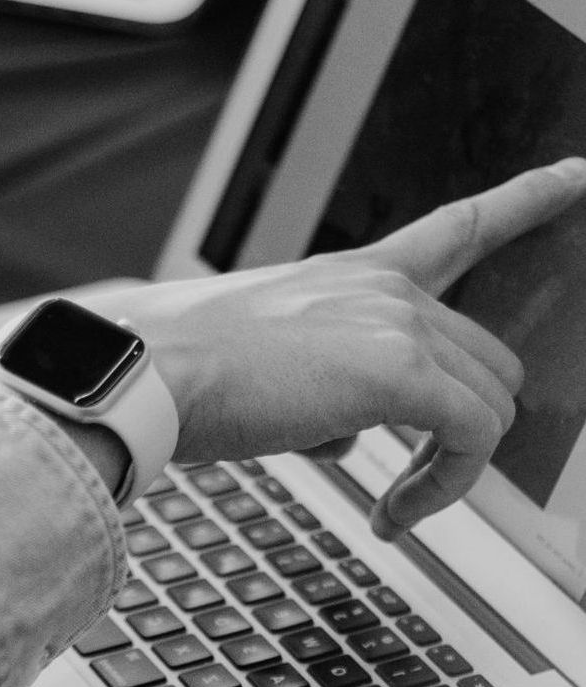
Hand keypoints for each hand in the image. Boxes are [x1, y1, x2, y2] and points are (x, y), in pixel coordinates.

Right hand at [114, 158, 585, 538]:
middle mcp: (382, 288)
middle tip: (407, 478)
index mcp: (349, 274)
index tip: (571, 173)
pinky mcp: (400, 372)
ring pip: (489, 403)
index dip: (524, 199)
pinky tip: (392, 514)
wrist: (144, 370)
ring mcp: (395, 323)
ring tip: (390, 503)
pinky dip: (442, 488)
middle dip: (459, 425)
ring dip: (447, 466)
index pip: (455, 228)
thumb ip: (318, 382)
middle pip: (487, 359)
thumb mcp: (261, 360)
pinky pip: (471, 439)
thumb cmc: (175, 371)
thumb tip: (341, 435)